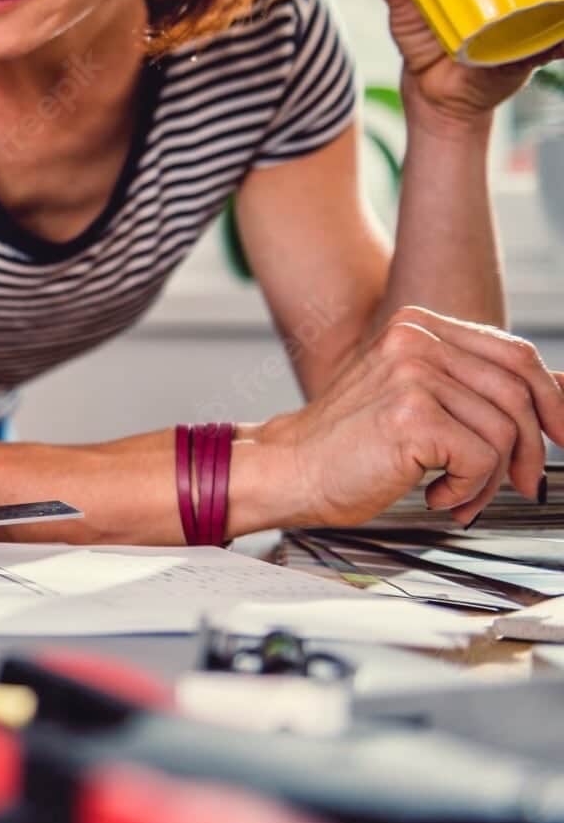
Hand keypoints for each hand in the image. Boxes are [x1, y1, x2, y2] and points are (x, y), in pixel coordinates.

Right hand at [257, 306, 563, 527]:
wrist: (288, 470)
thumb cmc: (346, 446)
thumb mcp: (416, 399)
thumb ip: (474, 388)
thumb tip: (558, 395)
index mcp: (417, 326)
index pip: (516, 354)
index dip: (553, 399)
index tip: (563, 434)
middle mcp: (416, 339)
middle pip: (520, 391)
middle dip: (532, 449)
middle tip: (523, 484)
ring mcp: (413, 374)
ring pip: (506, 431)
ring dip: (491, 480)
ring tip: (456, 495)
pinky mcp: (412, 415)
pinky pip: (483, 459)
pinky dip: (469, 490)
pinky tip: (435, 496)